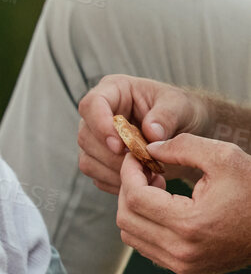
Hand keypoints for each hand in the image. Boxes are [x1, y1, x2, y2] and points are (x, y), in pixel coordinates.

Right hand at [77, 75, 205, 193]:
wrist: (188, 131)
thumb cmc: (182, 111)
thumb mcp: (181, 106)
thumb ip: (167, 116)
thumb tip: (151, 132)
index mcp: (114, 91)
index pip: (91, 104)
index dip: (100, 125)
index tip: (120, 146)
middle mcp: (98, 114)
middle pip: (86, 136)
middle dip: (113, 155)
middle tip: (143, 162)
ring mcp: (95, 139)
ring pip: (88, 160)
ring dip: (116, 171)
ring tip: (148, 172)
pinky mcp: (99, 160)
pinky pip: (97, 176)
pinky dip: (118, 182)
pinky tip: (143, 178)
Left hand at [116, 133, 250, 273]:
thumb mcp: (225, 157)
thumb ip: (182, 146)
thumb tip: (147, 148)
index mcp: (190, 224)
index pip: (136, 198)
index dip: (129, 173)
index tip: (135, 156)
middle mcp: (182, 250)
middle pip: (126, 218)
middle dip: (128, 189)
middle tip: (145, 170)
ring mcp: (183, 264)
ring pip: (131, 236)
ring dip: (134, 208)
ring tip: (155, 186)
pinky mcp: (185, 269)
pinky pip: (146, 247)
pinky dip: (144, 225)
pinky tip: (163, 205)